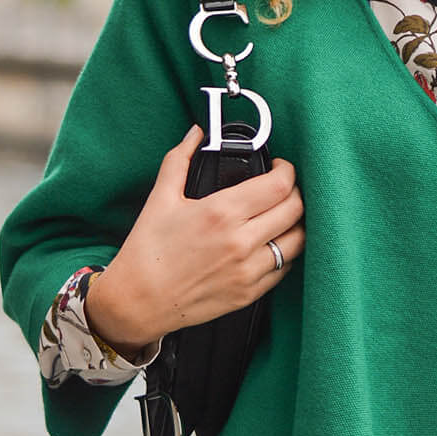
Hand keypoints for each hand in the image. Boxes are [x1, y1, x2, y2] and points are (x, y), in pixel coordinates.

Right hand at [85, 125, 304, 353]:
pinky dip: (285, 252)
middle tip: (284, 189)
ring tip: (283, 216)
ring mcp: (248, 271)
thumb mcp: (161, 198)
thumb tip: (195, 133)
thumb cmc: (147, 251)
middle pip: (295, 209)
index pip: (279, 185)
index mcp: (221, 213)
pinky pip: (285, 269)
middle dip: (295, 193)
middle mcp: (241, 242)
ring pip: (298, 241)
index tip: (280, 168)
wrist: (138, 301)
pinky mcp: (250, 294)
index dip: (287, 171)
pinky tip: (272, 244)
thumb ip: (180, 159)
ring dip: (296, 224)